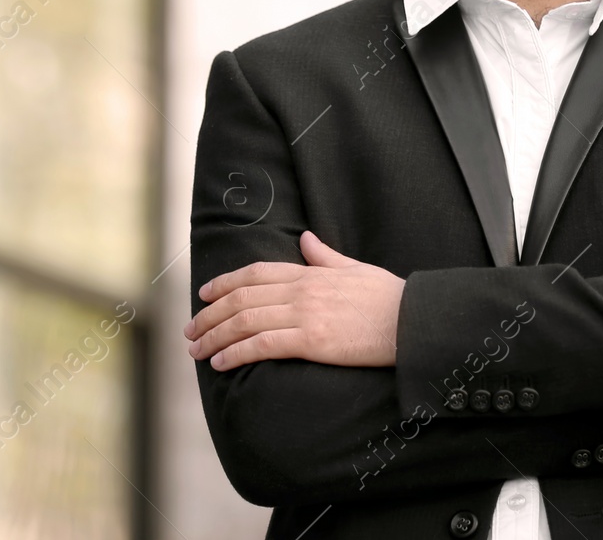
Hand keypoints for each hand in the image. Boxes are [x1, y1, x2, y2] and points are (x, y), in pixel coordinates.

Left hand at [185, 231, 404, 370]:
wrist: (412, 320)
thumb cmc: (390, 297)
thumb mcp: (356, 268)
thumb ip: (326, 256)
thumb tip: (307, 239)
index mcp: (311, 272)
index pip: (257, 273)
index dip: (226, 282)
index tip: (204, 294)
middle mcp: (302, 290)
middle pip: (243, 297)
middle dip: (210, 314)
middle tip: (190, 330)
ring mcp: (305, 315)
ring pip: (246, 321)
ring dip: (215, 336)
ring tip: (197, 349)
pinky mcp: (312, 341)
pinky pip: (263, 345)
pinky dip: (237, 353)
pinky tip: (221, 363)